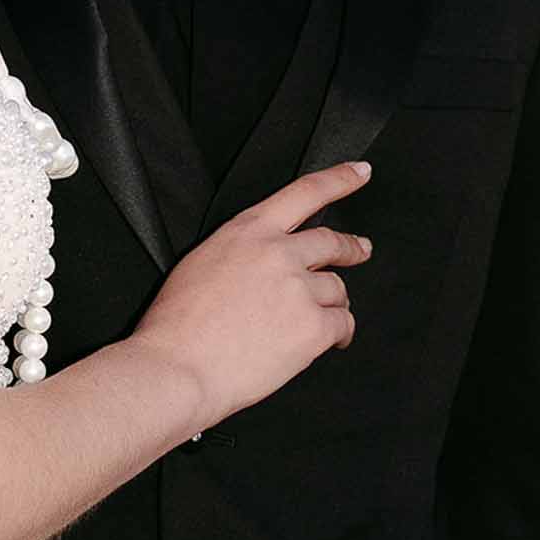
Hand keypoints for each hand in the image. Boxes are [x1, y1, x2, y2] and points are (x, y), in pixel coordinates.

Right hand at [133, 162, 373, 431]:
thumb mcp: (203, 261)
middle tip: (360, 250)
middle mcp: (278, 253)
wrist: (178, 367)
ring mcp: (299, 289)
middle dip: (352, 248)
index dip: (339, 179)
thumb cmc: (178, 322)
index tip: (361, 172)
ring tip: (324, 317)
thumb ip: (242, 251)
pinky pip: (342, 324)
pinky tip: (333, 341)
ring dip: (333, 302)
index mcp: (248, 231)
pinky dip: (340, 334)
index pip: (304, 192)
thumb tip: (266, 262)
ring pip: (337, 289)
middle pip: (332, 241)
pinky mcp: (312, 326)